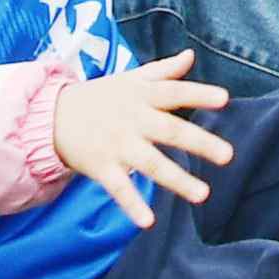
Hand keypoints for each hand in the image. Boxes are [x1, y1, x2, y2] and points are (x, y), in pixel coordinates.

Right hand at [50, 53, 235, 227]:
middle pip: (169, 130)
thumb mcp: (130, 79)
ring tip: (203, 195)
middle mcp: (133, 120)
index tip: (225, 99)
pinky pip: (120, 189)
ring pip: (151, 164)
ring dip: (177, 180)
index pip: (174, 92)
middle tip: (228, 155)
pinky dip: (132, 206)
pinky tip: (148, 222)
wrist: (50, 116)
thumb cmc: (100, 97)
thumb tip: (190, 56)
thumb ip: (162, 71)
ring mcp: (117, 145)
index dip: (199, 94)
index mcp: (142, 96)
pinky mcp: (102, 167)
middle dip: (199, 142)